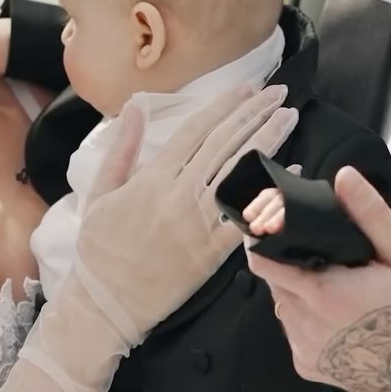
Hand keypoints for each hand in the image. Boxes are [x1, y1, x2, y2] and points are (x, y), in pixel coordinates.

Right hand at [76, 85, 298, 340]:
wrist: (106, 304)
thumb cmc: (100, 248)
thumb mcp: (100, 192)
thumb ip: (122, 148)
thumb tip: (136, 106)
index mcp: (153, 177)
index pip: (196, 130)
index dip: (224, 106)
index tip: (246, 88)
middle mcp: (180, 193)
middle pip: (225, 144)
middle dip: (254, 114)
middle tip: (278, 92)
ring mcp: (199, 222)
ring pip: (240, 172)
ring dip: (268, 141)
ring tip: (289, 118)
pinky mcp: (213, 252)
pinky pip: (248, 217)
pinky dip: (270, 195)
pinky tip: (290, 175)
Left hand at [248, 166, 390, 391]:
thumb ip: (371, 215)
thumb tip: (343, 176)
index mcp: (325, 295)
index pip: (263, 260)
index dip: (263, 234)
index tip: (275, 215)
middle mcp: (306, 327)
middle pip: (273, 279)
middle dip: (286, 256)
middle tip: (314, 240)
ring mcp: (306, 352)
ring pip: (282, 304)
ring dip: (296, 284)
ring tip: (329, 272)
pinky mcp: (310, 368)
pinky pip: (293, 330)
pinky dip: (304, 313)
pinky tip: (333, 304)